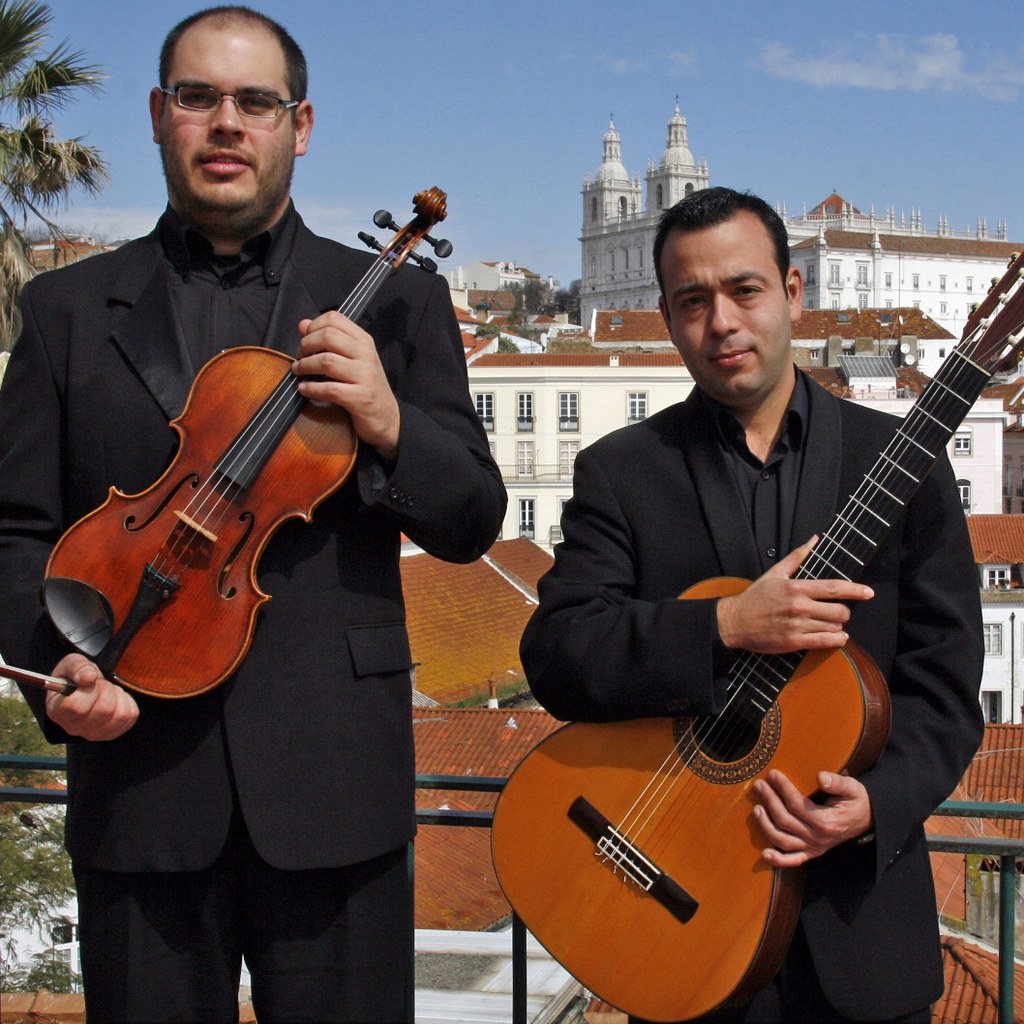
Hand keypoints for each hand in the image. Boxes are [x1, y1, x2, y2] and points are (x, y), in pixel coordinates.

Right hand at [45, 654, 138, 740]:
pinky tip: (115, 699)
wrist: (85, 688)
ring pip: (120, 715)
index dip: (87, 690)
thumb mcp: (71, 663)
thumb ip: (77, 666)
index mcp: (58, 711)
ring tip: (107, 691)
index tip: (87, 682)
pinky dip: (127, 702)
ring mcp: (94, 734)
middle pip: (104, 709)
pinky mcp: (112, 733)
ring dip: (118, 696)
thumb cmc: (75, 678)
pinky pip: (131, 716)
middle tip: (99, 684)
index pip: (75, 706)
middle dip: (106, 689)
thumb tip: (89, 677)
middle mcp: (74, 727)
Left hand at [292, 312, 400, 461]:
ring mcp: (365, 376)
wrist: (386, 417)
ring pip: (326, 361)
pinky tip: (304, 389)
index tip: (305, 340)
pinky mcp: (360, 398)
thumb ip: (329, 341)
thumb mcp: (352, 359)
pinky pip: (329, 389)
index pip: (334, 319)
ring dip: (305, 366)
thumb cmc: (365, 386)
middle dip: (306, 345)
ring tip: (298, 372)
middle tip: (300, 357)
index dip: (313, 326)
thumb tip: (303, 324)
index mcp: (364, 341)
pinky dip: (311, 388)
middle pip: (328, 336)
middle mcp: (366, 355)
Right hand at [716, 537, 873, 653]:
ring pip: (834, 627)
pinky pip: (825, 642)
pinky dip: (836, 640)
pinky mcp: (794, 642)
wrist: (735, 621)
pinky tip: (837, 637)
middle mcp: (799, 606)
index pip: (834, 588)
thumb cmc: (755, 597)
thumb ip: (797, 556)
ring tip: (829, 623)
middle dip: (844, 612)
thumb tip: (814, 540)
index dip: (855, 590)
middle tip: (837, 612)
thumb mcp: (775, 573)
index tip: (869, 593)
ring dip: (837, 626)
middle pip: (839, 611)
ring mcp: (797, 625)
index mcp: (796, 587)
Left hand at [752, 768, 872, 866]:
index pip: (797, 805)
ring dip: (765, 825)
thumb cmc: (856, 800)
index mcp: (827, 821)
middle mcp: (819, 838)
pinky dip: (778, 860)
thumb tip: (820, 777)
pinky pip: (793, 860)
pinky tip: (764, 854)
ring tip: (756, 808)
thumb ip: (837, 782)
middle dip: (769, 801)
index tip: (772, 774)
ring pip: (783, 840)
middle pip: (785, 820)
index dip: (782, 789)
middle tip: (759, 785)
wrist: (866, 818)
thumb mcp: (852, 788)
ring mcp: (814, 847)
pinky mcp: (812, 853)